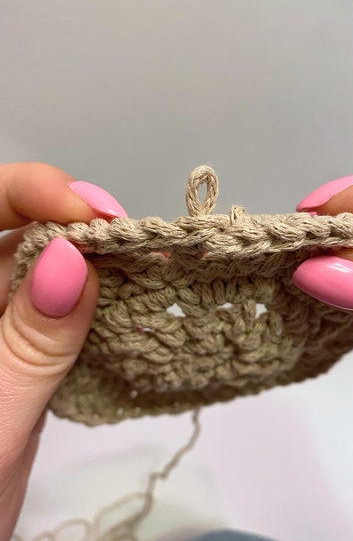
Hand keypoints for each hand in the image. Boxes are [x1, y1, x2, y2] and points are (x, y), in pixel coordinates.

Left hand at [0, 163, 126, 540]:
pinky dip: (99, 299)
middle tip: (134, 239)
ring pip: (44, 266)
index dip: (30, 192)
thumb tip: (74, 258)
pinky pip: (60, 307)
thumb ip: (30, 343)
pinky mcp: (22, 348)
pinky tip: (133, 300)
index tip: (95, 215)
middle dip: (73, 222)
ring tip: (149, 263)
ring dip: (95, 260)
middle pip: (15, 228)